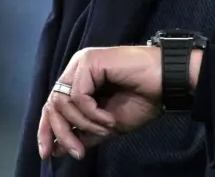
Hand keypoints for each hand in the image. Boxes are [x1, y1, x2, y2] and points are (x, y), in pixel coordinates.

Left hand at [38, 46, 162, 159]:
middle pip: (53, 104)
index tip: (49, 154)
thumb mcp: (108, 125)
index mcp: (80, 81)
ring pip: (63, 101)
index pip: (53, 106)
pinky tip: (109, 118)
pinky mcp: (90, 61)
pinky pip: (79, 96)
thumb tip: (57, 148)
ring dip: (84, 123)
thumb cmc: (144, 99)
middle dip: (62, 132)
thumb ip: (83, 133)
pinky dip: (92, 113)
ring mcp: (82, 63)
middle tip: (78, 152)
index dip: (46, 130)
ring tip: (107, 127)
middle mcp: (77, 69)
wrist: (167, 83)